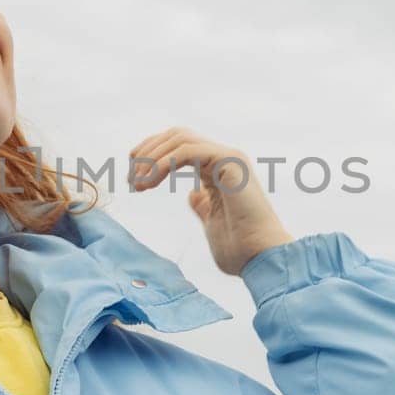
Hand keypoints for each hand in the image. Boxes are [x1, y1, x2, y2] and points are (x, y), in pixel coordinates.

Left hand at [127, 127, 292, 276]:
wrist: (263, 259)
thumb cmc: (242, 250)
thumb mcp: (213, 223)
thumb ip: (203, 206)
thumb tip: (192, 195)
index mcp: (220, 170)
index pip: (180, 145)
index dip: (152, 155)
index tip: (134, 179)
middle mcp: (226, 158)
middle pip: (177, 135)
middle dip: (147, 151)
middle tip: (130, 178)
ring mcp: (229, 157)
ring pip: (181, 138)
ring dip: (152, 157)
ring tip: (137, 182)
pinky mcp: (230, 161)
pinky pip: (189, 150)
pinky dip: (164, 162)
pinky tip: (150, 182)